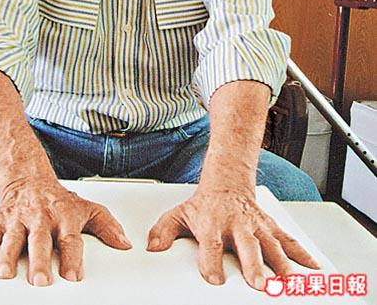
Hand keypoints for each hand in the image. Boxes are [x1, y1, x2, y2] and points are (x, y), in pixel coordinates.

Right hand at [0, 180, 131, 285]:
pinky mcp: (0, 219)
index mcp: (64, 217)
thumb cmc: (59, 200)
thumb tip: (125, 244)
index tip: (73, 277)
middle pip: (40, 241)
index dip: (72, 258)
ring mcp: (19, 218)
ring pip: (13, 238)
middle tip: (41, 282)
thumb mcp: (87, 208)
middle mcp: (41, 218)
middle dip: (40, 261)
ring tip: (5, 275)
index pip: (70, 240)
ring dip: (9, 256)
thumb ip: (106, 226)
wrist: (31, 178)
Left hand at [146, 188, 318, 290]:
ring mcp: (256, 225)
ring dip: (280, 262)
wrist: (227, 180)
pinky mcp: (269, 226)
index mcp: (212, 224)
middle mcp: (236, 225)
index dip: (210, 263)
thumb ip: (164, 231)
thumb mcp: (179, 214)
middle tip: (258, 283)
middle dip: (253, 264)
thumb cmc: (204, 203)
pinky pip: (288, 239)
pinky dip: (301, 252)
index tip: (214, 279)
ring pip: (271, 243)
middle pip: (246, 245)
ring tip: (288, 280)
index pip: (210, 246)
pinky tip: (312, 267)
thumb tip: (151, 247)